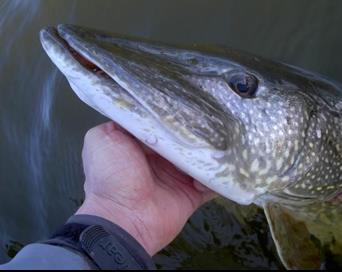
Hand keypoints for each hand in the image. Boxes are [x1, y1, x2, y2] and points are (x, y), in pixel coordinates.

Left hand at [76, 122, 215, 255]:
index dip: (173, 115)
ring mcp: (178, 178)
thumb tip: (141, 113)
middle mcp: (161, 160)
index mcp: (141, 146)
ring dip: (211, 150)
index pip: (162, 125)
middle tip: (213, 117)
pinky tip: (222, 164)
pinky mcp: (191, 194)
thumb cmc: (111, 176)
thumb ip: (119, 122)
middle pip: (185, 141)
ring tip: (223, 137)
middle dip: (197, 131)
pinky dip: (218, 175)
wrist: (123, 218)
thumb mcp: (102, 138)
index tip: (190, 101)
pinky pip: (211, 182)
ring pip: (200, 158)